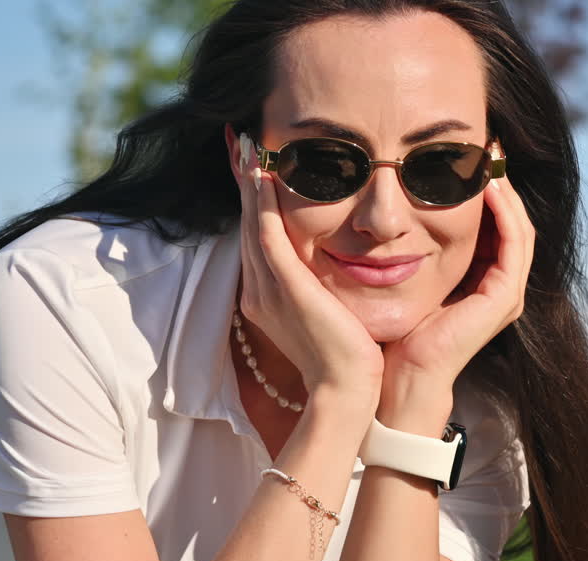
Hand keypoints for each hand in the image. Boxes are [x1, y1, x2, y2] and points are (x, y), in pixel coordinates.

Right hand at [230, 127, 384, 408]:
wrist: (346, 391)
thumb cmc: (347, 360)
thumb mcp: (329, 316)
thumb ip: (321, 291)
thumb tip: (331, 272)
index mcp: (268, 297)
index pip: (257, 238)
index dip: (252, 202)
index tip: (252, 168)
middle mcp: (260, 290)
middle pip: (247, 225)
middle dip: (243, 182)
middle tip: (240, 141)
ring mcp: (268, 288)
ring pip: (251, 224)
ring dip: (248, 183)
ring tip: (246, 145)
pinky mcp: (285, 287)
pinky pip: (267, 236)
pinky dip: (261, 205)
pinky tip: (263, 175)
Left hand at [380, 173, 535, 408]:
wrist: (400, 372)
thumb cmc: (395, 327)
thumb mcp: (404, 273)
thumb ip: (409, 243)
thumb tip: (391, 204)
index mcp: (481, 280)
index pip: (494, 224)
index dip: (487, 189)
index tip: (469, 155)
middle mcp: (500, 286)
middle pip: (512, 221)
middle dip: (501, 182)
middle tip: (487, 146)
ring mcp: (507, 293)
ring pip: (519, 228)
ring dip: (507, 191)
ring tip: (491, 158)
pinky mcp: (504, 298)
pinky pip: (514, 244)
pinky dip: (505, 213)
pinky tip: (488, 187)